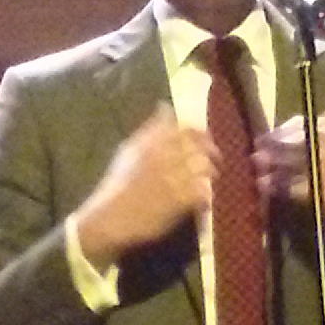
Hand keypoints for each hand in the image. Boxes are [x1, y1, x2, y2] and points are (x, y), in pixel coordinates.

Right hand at [71, 109, 215, 269]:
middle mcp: (164, 156)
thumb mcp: (129, 149)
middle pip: (199, 148)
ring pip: (204, 169)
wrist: (110, 217)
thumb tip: (165, 107)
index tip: (205, 139)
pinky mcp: (178, 201)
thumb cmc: (117, 183)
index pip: (185, 129)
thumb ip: (149, 128)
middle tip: (215, 159)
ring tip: (208, 180)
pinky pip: (202, 194)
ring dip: (210, 174)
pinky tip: (203, 204)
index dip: (199, 133)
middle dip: (211, 152)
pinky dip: (205, 199)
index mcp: (152, 142)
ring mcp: (173, 178)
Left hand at [261, 106, 324, 259]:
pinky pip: (298, 188)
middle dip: (281, 140)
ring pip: (299, 162)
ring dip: (275, 162)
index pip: (324, 121)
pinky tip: (265, 187)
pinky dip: (280, 187)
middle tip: (260, 142)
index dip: (299, 124)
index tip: (282, 128)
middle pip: (307, 139)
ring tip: (256, 162)